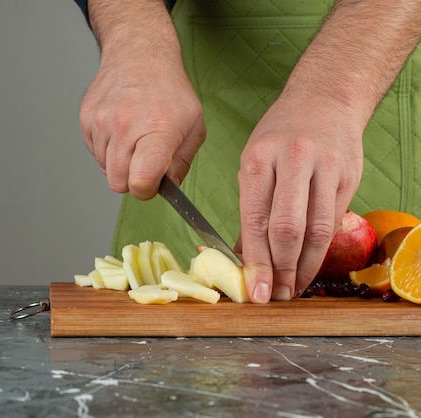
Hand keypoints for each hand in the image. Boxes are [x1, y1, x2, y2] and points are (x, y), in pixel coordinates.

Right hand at [79, 46, 205, 198]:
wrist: (139, 53)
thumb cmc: (169, 90)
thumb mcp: (193, 125)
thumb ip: (182, 162)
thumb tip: (168, 187)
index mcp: (157, 130)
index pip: (140, 181)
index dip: (147, 190)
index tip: (154, 182)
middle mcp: (124, 127)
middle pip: (118, 184)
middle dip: (132, 181)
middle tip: (145, 161)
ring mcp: (101, 122)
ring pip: (105, 169)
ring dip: (119, 163)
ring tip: (133, 138)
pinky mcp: (86, 119)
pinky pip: (95, 152)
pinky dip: (107, 149)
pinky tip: (120, 130)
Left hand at [236, 91, 363, 302]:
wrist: (324, 100)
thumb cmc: (279, 135)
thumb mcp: (253, 162)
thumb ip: (251, 208)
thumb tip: (243, 254)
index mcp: (259, 160)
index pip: (256, 219)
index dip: (256, 260)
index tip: (255, 290)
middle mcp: (293, 163)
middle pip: (288, 228)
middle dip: (280, 269)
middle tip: (275, 296)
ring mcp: (325, 169)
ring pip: (317, 230)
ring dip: (304, 267)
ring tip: (294, 288)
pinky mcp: (348, 177)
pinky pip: (333, 222)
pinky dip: (320, 249)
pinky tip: (309, 264)